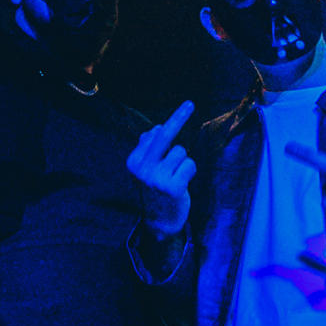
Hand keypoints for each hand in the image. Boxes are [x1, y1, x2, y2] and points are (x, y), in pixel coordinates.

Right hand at [127, 102, 195, 237]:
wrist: (159, 221)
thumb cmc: (155, 191)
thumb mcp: (145, 170)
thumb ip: (148, 150)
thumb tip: (155, 129)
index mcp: (134, 161)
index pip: (154, 135)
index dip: (169, 126)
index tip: (184, 108)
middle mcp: (143, 168)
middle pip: (164, 135)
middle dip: (178, 117)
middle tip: (191, 103)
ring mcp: (157, 178)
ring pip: (181, 152)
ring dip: (183, 162)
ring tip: (176, 176)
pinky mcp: (172, 186)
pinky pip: (189, 164)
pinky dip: (190, 172)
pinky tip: (182, 184)